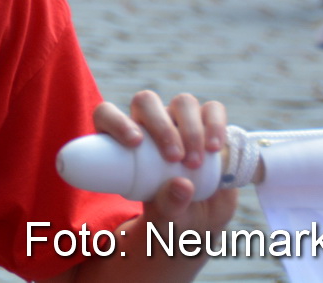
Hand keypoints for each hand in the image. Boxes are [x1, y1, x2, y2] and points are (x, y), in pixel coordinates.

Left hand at [94, 90, 237, 236]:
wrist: (203, 219)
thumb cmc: (171, 215)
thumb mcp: (162, 221)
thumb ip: (167, 208)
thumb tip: (181, 185)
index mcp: (124, 141)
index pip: (107, 114)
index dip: (116, 120)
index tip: (134, 143)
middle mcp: (150, 123)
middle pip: (146, 102)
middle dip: (162, 127)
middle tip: (174, 158)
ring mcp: (180, 120)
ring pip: (182, 102)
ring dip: (190, 129)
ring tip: (196, 162)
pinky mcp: (209, 124)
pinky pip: (212, 110)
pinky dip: (215, 124)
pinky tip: (215, 147)